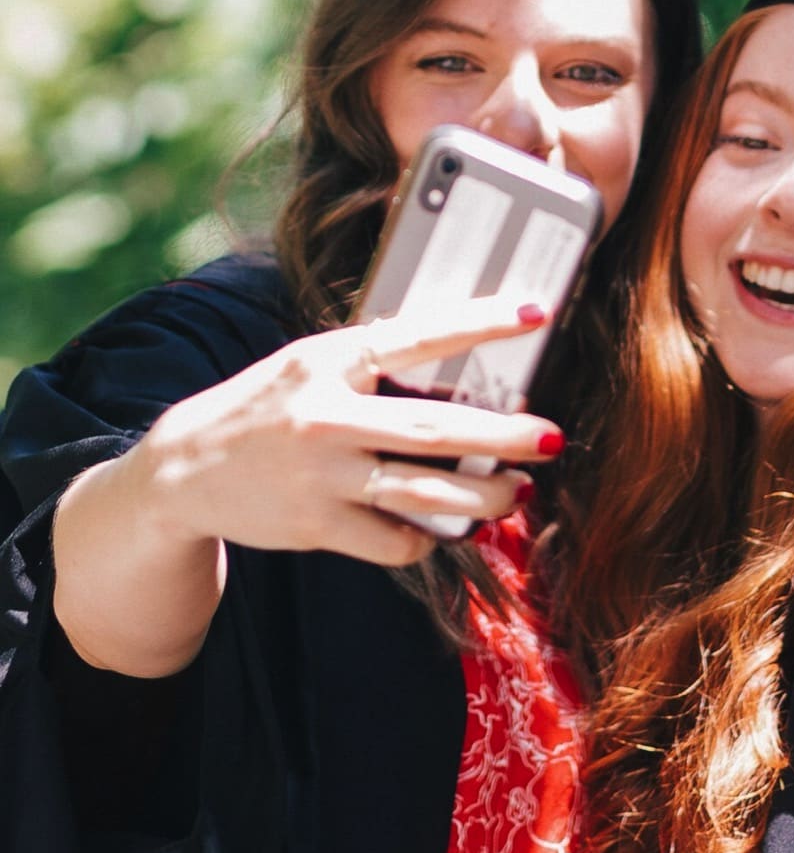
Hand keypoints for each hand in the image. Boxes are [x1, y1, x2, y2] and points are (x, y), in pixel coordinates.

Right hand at [54, 296, 561, 675]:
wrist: (182, 471)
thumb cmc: (269, 408)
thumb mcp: (310, 366)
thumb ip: (373, 364)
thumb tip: (465, 363)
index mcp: (327, 360)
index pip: (416, 336)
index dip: (479, 323)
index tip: (536, 312)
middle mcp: (325, 416)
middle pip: (433, 430)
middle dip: (503, 436)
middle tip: (554, 438)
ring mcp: (321, 476)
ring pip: (425, 493)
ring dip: (484, 497)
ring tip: (517, 492)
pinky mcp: (317, 525)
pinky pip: (395, 540)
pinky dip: (427, 537)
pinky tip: (441, 526)